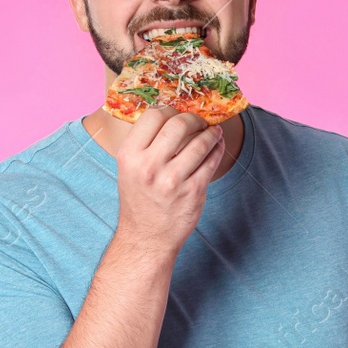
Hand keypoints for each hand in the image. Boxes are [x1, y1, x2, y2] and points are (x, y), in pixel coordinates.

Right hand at [113, 108, 225, 253]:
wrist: (146, 238)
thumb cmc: (139, 198)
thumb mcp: (129, 168)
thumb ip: (145, 142)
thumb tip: (170, 113)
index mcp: (129, 156)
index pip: (153, 115)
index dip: (169, 109)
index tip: (177, 113)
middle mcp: (149, 166)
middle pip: (178, 124)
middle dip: (193, 118)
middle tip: (199, 120)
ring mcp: (173, 180)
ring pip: (200, 142)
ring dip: (210, 132)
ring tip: (213, 131)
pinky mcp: (193, 192)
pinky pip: (211, 161)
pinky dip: (218, 149)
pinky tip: (217, 145)